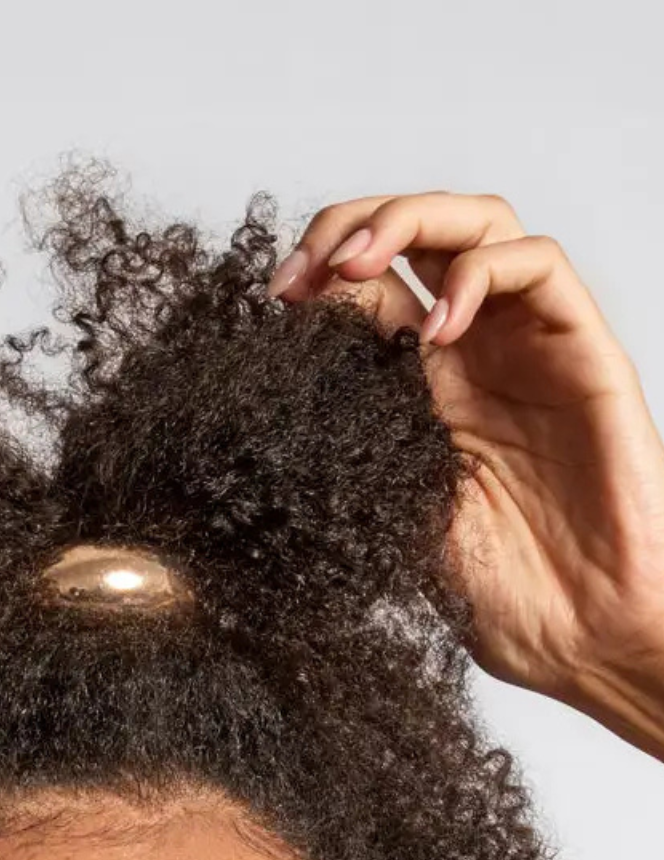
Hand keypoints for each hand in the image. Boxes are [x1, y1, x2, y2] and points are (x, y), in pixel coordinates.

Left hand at [269, 192, 663, 709]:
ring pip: (480, 223)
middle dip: (352, 226)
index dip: (319, 272)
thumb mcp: (392, 516)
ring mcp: (531, 345)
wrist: (583, 639)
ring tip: (357, 267)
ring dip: (409, 221)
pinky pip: (541, 266)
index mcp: (424, 388)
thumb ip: (352, 447)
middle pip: (420, 233)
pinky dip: (479, 272)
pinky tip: (437, 330)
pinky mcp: (585, 351)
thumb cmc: (502, 597)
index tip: (274, 301)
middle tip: (306, 270)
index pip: (372, 286)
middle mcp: (478, 352)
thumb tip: (274, 398)